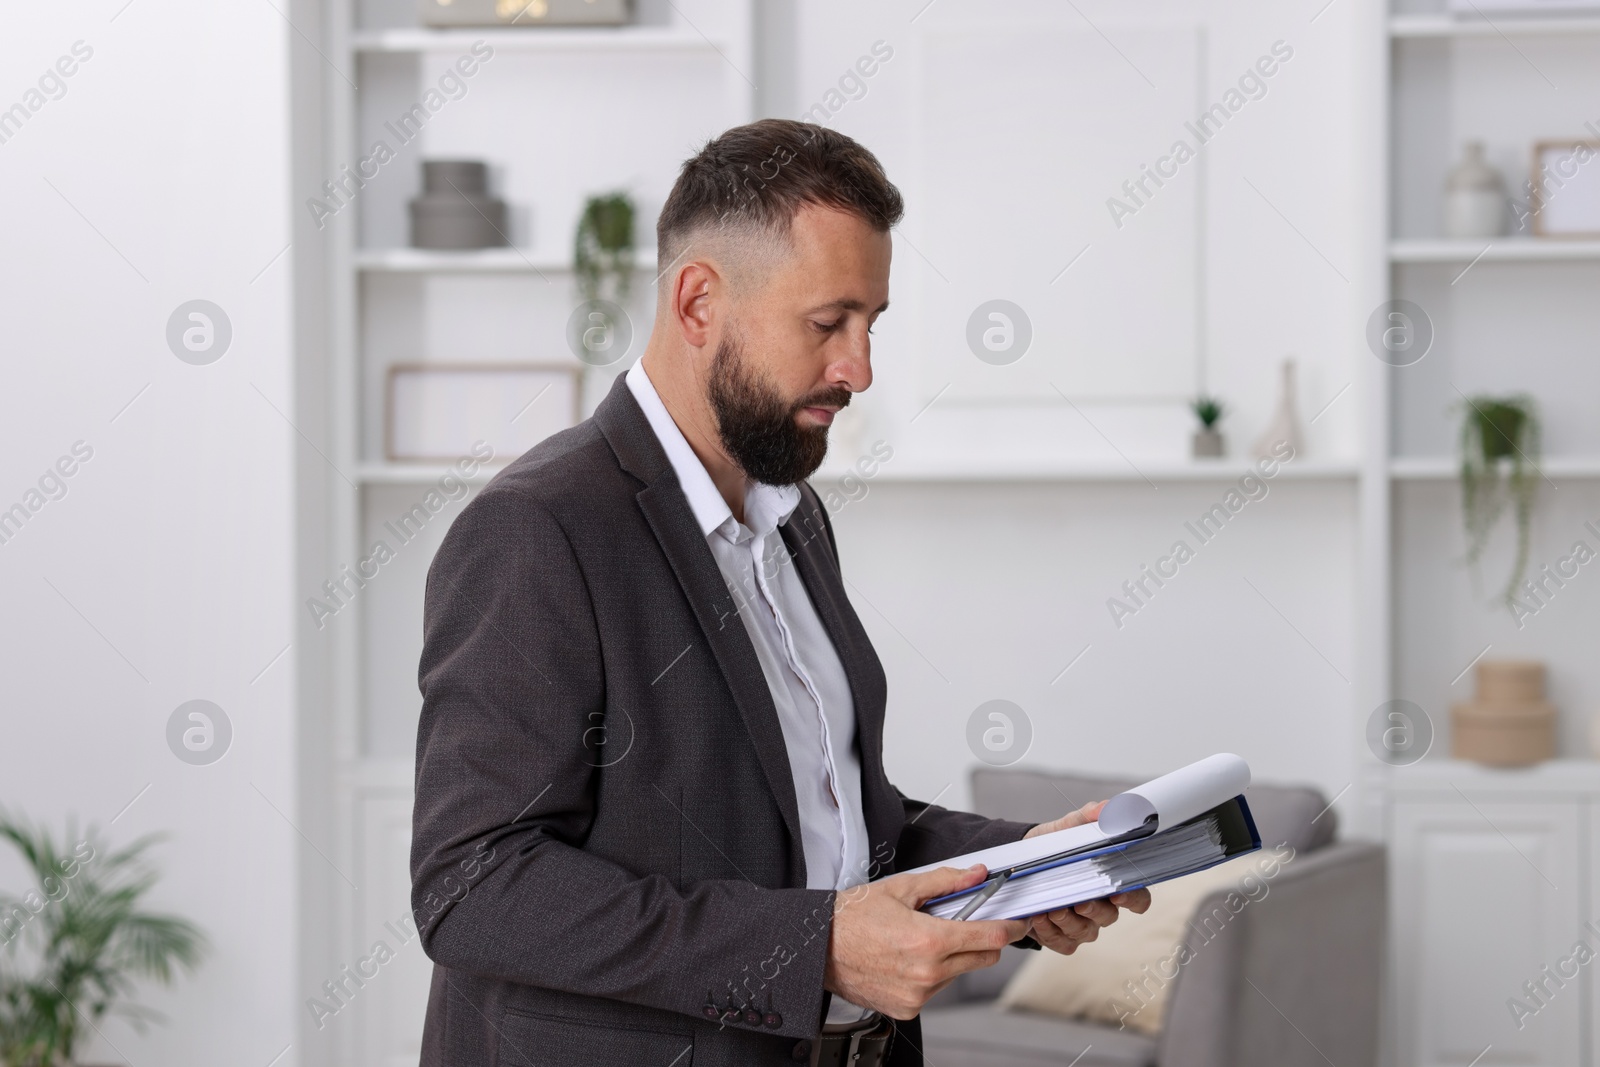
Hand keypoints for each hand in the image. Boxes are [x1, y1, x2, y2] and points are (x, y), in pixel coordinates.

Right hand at [825, 864, 1029, 1019]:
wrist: (818, 947)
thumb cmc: (853, 917)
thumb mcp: (901, 888)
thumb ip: (945, 881)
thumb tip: (976, 874)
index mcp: (929, 940)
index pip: (989, 937)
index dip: (1010, 928)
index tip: (1019, 923)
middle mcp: (927, 973)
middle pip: (982, 958)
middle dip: (982, 939)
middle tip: (966, 923)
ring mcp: (918, 994)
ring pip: (959, 974)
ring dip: (953, 957)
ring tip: (920, 939)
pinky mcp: (908, 1008)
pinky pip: (936, 989)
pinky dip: (932, 974)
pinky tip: (907, 958)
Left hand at [1021, 798, 1151, 954]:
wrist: (1018, 862)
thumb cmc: (1053, 846)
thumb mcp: (1067, 828)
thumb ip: (1088, 818)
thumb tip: (1108, 808)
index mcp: (1111, 883)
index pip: (1138, 898)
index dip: (1133, 899)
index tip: (1120, 891)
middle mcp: (1102, 908)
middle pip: (1109, 917)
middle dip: (1094, 909)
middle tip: (1079, 901)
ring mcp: (1082, 925)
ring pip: (1086, 932)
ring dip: (1068, 921)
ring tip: (1051, 908)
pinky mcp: (1061, 937)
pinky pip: (1062, 942)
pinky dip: (1050, 932)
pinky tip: (1038, 917)